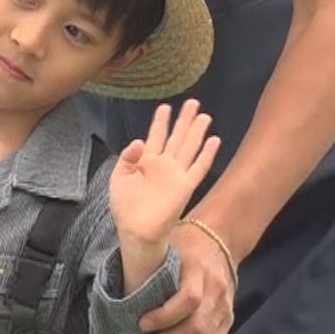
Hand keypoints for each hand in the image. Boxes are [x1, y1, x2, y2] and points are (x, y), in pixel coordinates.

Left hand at [109, 100, 219, 252]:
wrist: (136, 231)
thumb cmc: (125, 207)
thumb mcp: (119, 177)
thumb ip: (128, 157)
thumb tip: (139, 140)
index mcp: (146, 161)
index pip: (156, 136)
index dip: (161, 121)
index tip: (165, 107)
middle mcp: (164, 164)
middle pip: (177, 137)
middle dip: (184, 120)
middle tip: (192, 102)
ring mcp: (176, 174)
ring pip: (189, 147)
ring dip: (197, 132)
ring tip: (205, 116)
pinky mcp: (186, 186)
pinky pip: (199, 167)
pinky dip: (207, 154)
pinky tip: (214, 141)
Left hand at [132, 212, 235, 333]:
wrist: (222, 239)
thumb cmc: (187, 242)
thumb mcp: (167, 243)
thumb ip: (149, 265)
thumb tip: (119, 290)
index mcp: (199, 271)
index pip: (187, 300)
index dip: (164, 316)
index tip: (140, 323)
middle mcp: (216, 293)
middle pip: (193, 329)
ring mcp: (223, 311)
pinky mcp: (226, 323)